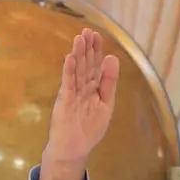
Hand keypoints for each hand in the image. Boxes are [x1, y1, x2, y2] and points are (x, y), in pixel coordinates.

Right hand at [40, 28, 118, 179]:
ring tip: (79, 38)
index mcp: (93, 88)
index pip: (95, 65)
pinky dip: (69, 71)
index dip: (96, 50)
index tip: (97, 35)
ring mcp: (73, 93)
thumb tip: (113, 58)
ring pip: (77, 71)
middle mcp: (83, 87)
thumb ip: (109, 82)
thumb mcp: (106, 103)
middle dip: (87, 48)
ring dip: (78, 55)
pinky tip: (70, 58)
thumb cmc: (89, 128)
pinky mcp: (65, 101)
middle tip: (87, 31)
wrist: (73, 148)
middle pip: (86, 64)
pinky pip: (68, 84)